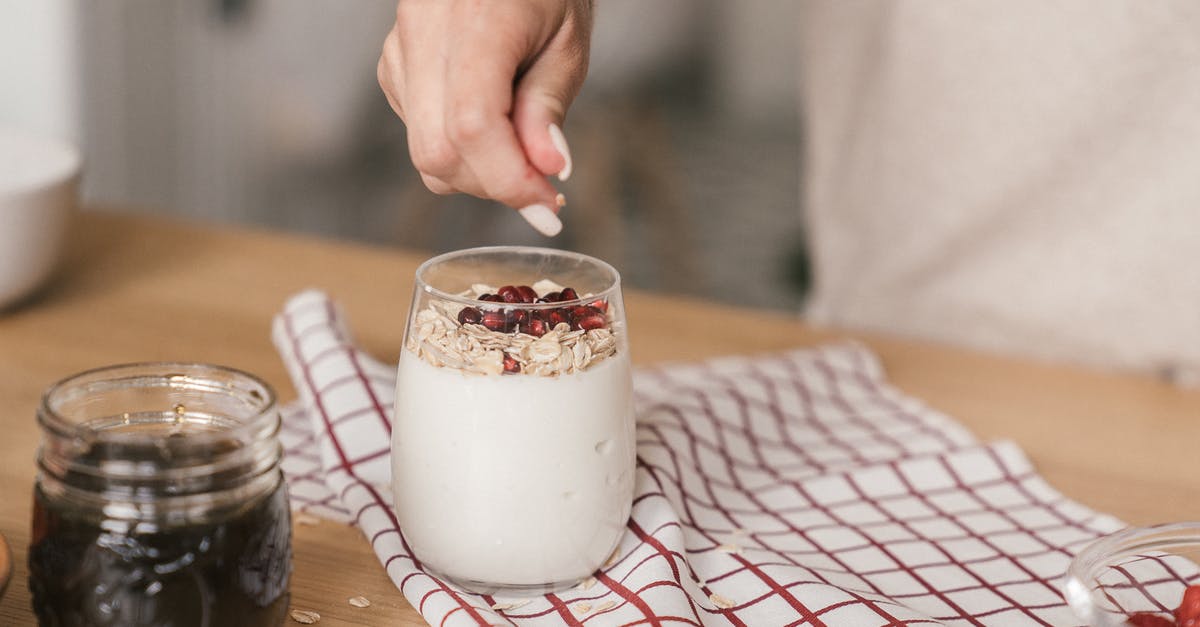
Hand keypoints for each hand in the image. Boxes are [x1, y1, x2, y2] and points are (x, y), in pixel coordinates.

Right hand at [378, 0, 593, 235]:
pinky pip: (421, 134)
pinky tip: (492, 120)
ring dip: (478, 172)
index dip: (509, 179)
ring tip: (522, 147)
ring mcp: (400, 50)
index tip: (546, 205)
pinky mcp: (393, 66)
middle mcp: (423, 34)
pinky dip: (461, 149)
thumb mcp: (567, 42)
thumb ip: (548, 107)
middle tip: (542, 188)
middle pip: (438, 151)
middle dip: (493, 184)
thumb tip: (547, 170)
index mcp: (474, 21)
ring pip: (426, 152)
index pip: (472, 126)